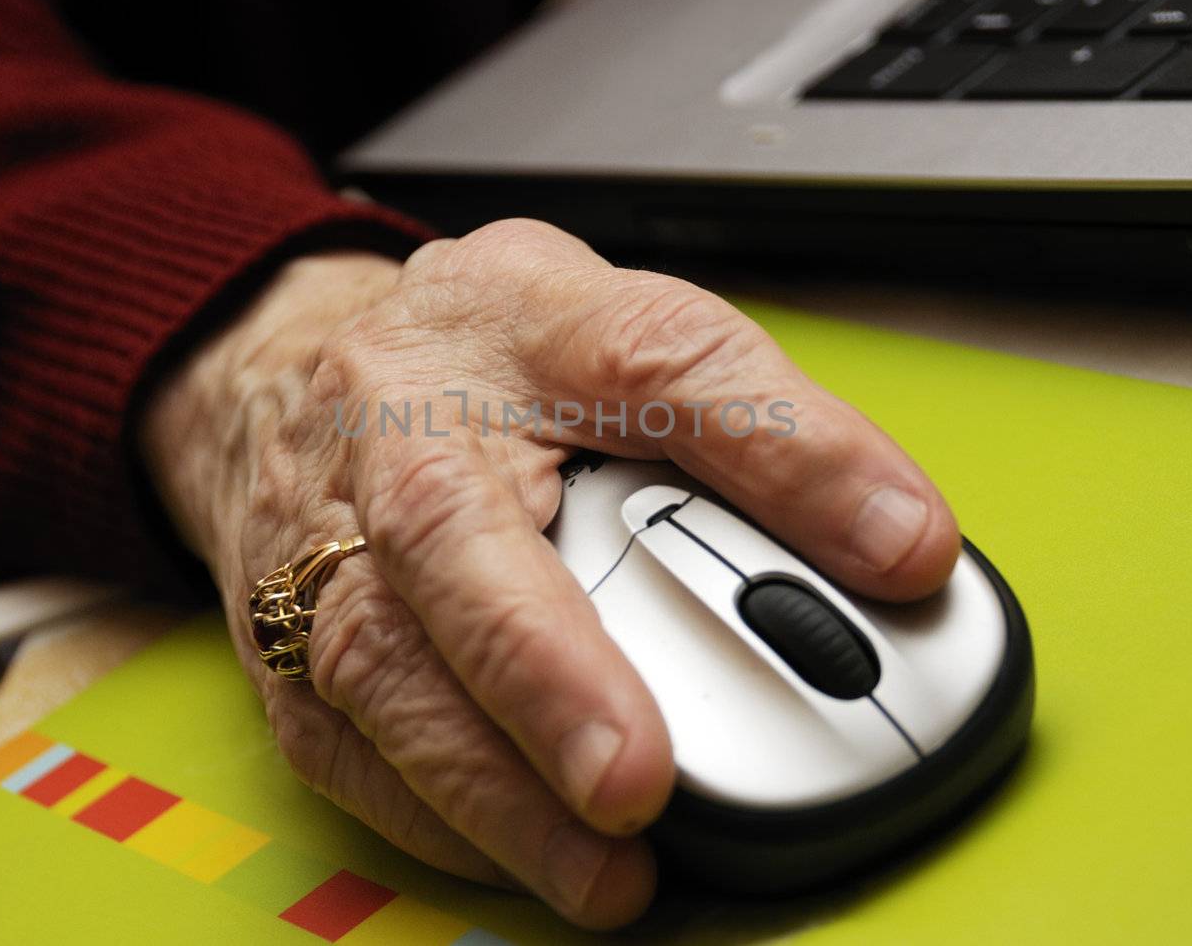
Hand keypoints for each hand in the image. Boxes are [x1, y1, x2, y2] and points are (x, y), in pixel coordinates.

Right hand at [141, 220, 959, 927]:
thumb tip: (904, 547)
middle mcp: (397, 426)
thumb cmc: (490, 367)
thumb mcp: (632, 341)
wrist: (300, 376)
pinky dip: (433, 815)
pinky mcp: (286, 643)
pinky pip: (341, 739)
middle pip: (451, 527)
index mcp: (514, 322)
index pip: (659, 359)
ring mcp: (319, 538)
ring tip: (607, 869)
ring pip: (373, 660)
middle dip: (543, 663)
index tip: (900, 550)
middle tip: (638, 778)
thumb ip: (771, 429)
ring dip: (488, 782)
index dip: (780, 447)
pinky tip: (522, 855)